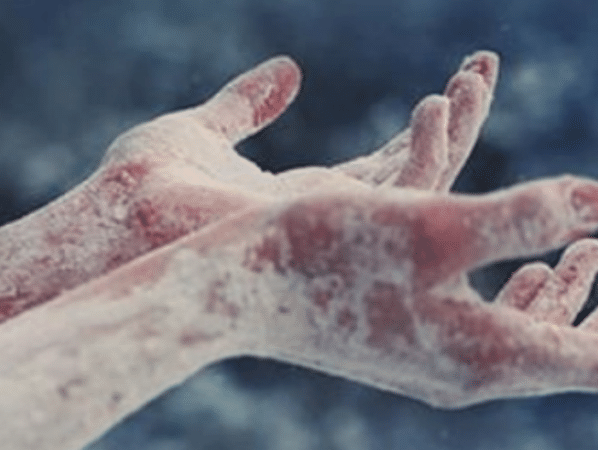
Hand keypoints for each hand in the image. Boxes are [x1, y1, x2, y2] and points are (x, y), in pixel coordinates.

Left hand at [90, 51, 499, 240]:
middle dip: (458, 122)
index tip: (461, 73)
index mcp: (307, 200)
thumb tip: (288, 67)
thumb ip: (249, 104)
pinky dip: (429, 153)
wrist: (113, 221)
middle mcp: (330, 224)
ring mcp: (334, 234)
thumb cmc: (143, 185)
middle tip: (483, 66)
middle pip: (418, 176)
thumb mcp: (204, 128)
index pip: (390, 163)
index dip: (429, 123)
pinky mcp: (333, 233)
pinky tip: (438, 105)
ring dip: (456, 131)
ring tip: (473, 76)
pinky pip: (404, 200)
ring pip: (424, 190)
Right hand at [183, 177, 597, 408]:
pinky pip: (486, 331)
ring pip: (525, 341)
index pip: (593, 360)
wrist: (236, 287)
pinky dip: (519, 297)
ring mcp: (432, 364)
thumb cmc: (326, 251)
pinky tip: (525, 267)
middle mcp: (464, 374)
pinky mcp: (405, 345)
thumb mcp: (433, 223)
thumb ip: (522, 215)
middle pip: (566, 356)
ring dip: (568, 299)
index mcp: (482, 357)